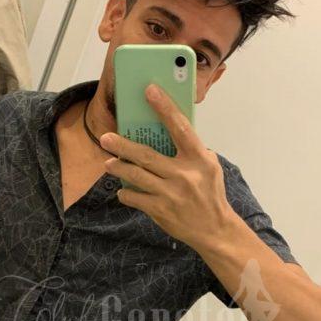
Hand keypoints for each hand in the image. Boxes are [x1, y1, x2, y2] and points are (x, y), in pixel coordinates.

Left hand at [99, 83, 235, 253]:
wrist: (215, 230)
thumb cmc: (210, 193)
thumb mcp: (209, 167)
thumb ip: (190, 151)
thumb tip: (164, 132)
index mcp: (199, 158)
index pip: (180, 127)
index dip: (164, 107)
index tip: (149, 90)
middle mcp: (184, 174)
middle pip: (146, 154)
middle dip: (123, 145)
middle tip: (105, 138)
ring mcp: (171, 193)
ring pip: (136, 175)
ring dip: (118, 167)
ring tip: (108, 162)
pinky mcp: (161, 210)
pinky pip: (135, 197)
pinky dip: (126, 193)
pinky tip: (123, 189)